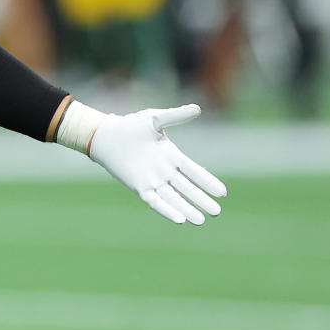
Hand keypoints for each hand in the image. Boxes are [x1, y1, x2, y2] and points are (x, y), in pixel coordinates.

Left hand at [89, 104, 226, 224]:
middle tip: (217, 212)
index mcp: (172, 156)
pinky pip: (155, 201)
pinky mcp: (139, 187)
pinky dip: (166, 210)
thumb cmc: (131, 125)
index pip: (195, 172)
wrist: (107, 135)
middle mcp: (165, 171)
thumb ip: (175, 116)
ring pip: (174, 198)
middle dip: (201, 200)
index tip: (222, 193)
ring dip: (187, 209)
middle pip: (188, 189)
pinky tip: (179, 220)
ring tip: (201, 221)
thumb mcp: (154, 119)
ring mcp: (153, 180)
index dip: (208, 182)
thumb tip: (197, 109)